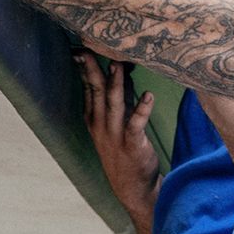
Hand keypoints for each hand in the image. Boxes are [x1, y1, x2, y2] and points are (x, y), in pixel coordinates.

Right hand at [76, 52, 160, 233]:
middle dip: (93, 68)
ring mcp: (115, 135)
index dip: (86, 66)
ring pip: (113, 103)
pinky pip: (136, 123)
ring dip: (115, 83)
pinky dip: (142, 108)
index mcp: (93, 118)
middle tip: (91, 46)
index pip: (87, 87)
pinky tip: (149, 95)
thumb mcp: (114, 124)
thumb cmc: (125, 150)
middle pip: (95, 90)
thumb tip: (121, 70)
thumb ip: (117, 99)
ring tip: (118, 64)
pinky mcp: (132, 144)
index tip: (84, 45)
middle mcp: (100, 124)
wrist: (132, 187)